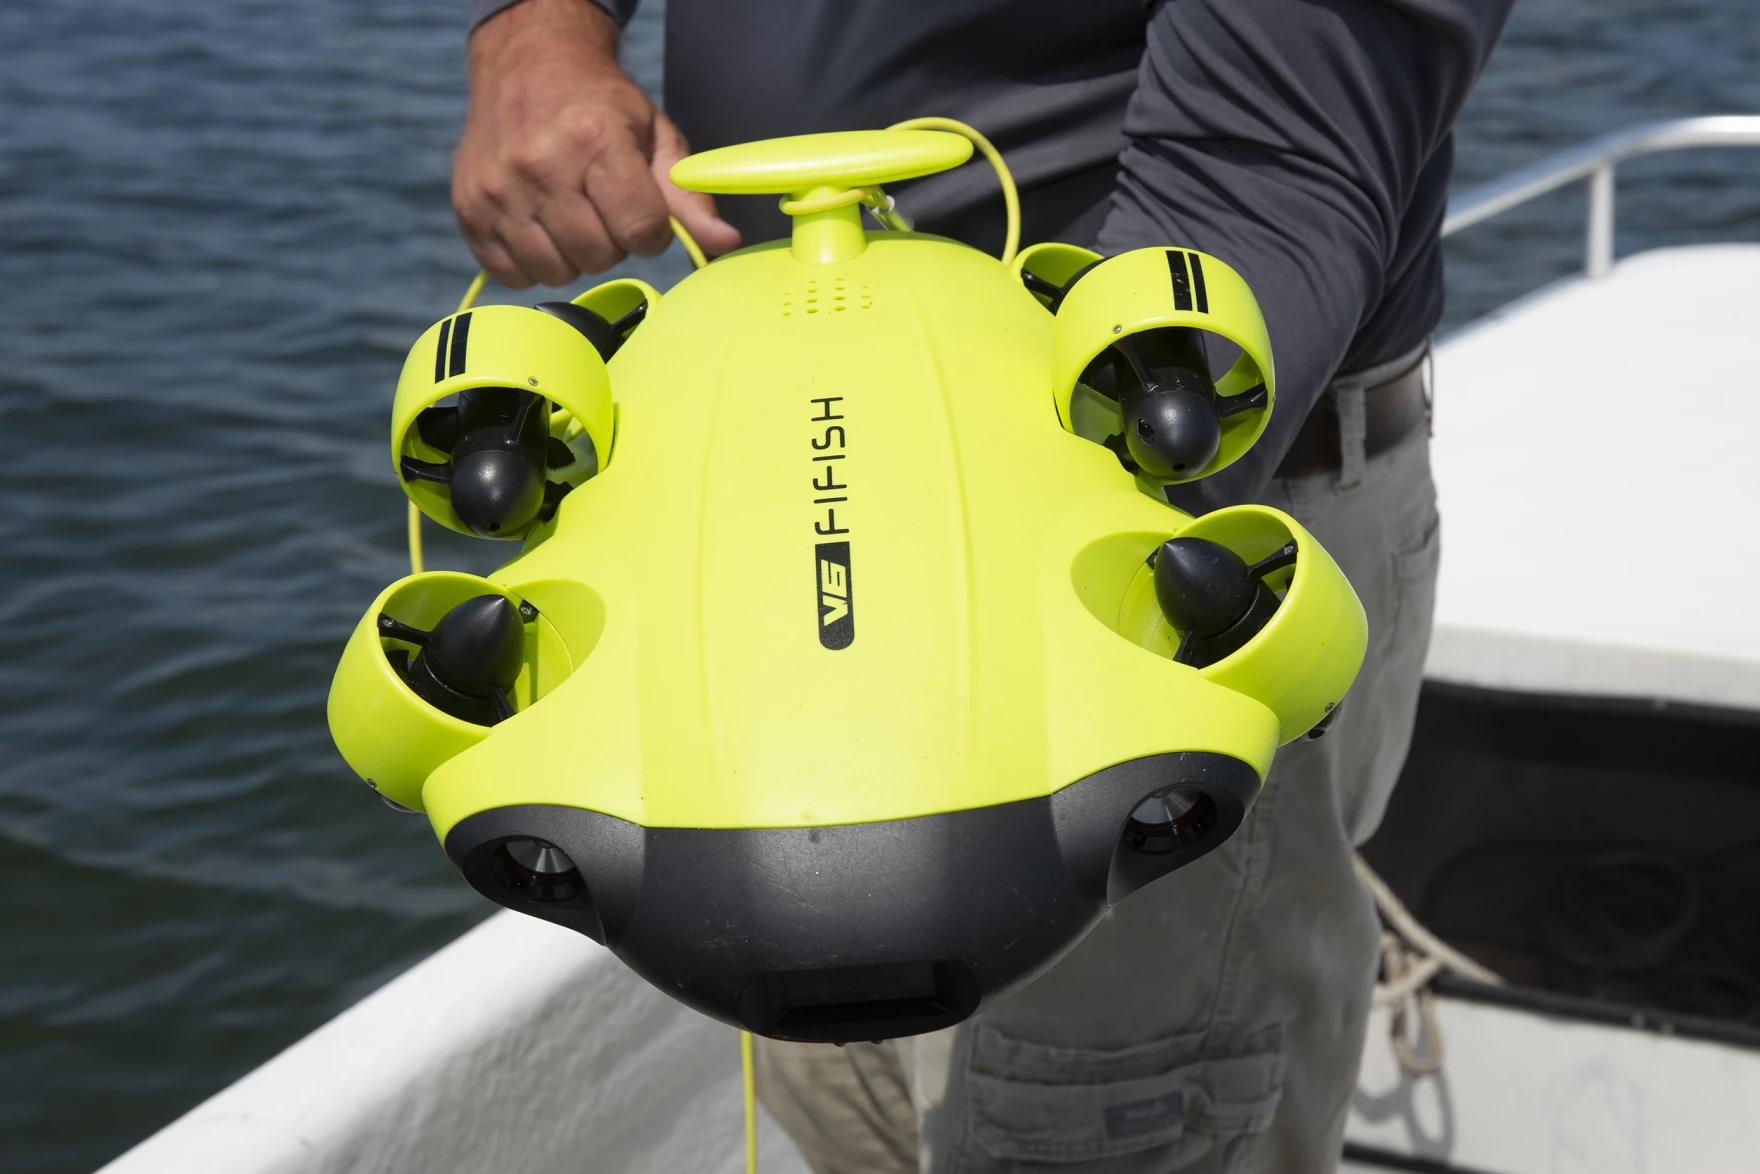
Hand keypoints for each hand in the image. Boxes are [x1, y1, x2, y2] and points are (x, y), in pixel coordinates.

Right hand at [452, 0, 739, 287]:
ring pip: (555, 271)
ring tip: (571, 215)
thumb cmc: (600, 105)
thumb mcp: (655, 136)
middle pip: (598, 256)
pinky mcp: (470, 209)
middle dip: (612, 242)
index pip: (640, 230)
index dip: (649, 231)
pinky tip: (540, 225)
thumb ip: (689, 195)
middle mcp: (540, 165)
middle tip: (603, 207)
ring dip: (572, 255)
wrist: (526, 65)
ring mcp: (499, 189)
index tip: (641, 210)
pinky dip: (532, 261)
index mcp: (595, 141)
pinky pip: (512, 274)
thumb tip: (724, 244)